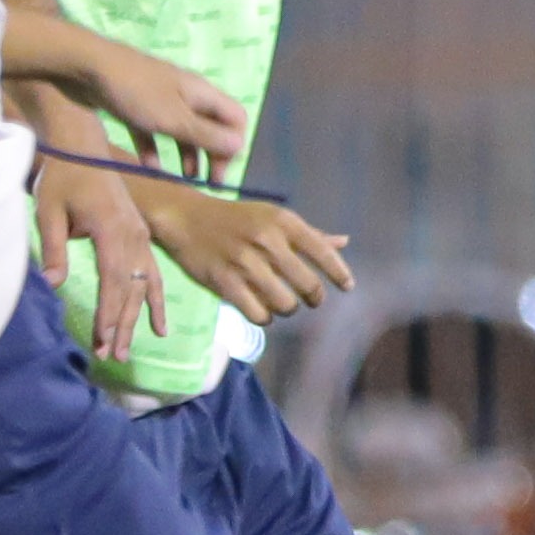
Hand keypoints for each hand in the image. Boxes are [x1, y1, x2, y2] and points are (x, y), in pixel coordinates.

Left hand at [35, 154, 163, 362]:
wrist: (82, 145)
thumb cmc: (61, 175)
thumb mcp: (49, 209)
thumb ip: (54, 246)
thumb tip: (53, 284)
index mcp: (112, 230)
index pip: (112, 281)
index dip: (107, 314)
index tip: (101, 341)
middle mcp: (133, 236)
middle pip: (129, 290)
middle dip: (120, 326)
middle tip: (110, 356)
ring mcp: (140, 236)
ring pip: (142, 287)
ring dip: (135, 320)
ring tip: (126, 350)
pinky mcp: (141, 236)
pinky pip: (153, 275)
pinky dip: (155, 302)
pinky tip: (159, 327)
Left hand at [79, 39, 248, 172]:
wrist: (85, 66)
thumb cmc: (135, 91)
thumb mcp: (173, 118)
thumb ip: (206, 134)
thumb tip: (240, 146)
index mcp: (201, 93)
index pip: (234, 118)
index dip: (234, 144)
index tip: (222, 170)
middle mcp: (185, 95)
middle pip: (210, 126)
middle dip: (212, 154)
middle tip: (208, 182)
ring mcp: (158, 100)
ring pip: (182, 131)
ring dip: (186, 155)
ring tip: (184, 179)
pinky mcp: (134, 107)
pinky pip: (151, 132)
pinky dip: (153, 150)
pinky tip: (149, 168)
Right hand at [142, 177, 355, 325]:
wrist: (186, 218)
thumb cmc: (236, 219)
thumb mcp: (273, 217)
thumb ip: (308, 234)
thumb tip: (344, 242)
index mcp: (283, 222)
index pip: (322, 252)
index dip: (339, 274)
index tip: (348, 287)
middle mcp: (268, 241)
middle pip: (308, 286)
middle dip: (313, 298)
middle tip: (309, 299)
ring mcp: (246, 263)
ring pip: (285, 304)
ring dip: (287, 309)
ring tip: (282, 303)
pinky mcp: (225, 282)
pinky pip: (259, 314)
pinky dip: (265, 318)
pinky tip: (262, 310)